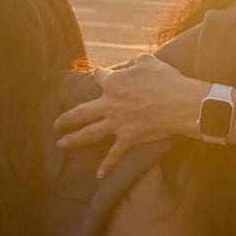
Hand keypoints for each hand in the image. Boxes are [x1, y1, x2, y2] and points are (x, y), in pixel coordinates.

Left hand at [55, 56, 209, 178]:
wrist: (179, 104)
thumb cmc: (166, 80)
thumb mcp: (147, 61)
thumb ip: (132, 62)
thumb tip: (127, 66)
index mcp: (113, 82)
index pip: (99, 76)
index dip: (100, 75)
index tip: (100, 75)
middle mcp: (109, 104)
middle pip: (82, 111)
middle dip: (67, 117)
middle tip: (56, 123)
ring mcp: (117, 123)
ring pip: (89, 133)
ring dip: (73, 139)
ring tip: (61, 143)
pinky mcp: (128, 139)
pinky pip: (114, 155)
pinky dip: (106, 165)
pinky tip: (98, 175)